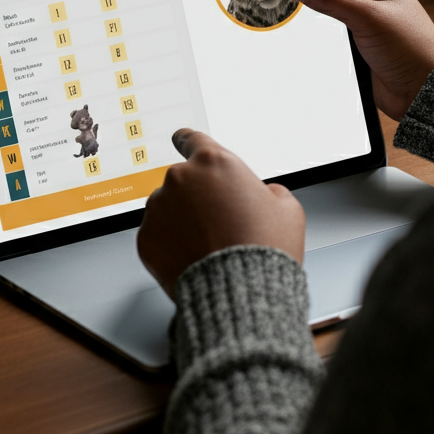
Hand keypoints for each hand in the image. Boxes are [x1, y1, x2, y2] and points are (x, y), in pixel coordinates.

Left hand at [137, 129, 305, 299]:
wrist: (241, 294)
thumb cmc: (265, 250)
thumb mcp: (287, 209)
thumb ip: (269, 190)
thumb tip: (263, 195)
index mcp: (214, 162)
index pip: (191, 139)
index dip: (187, 141)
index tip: (181, 140)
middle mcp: (181, 179)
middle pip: (183, 180)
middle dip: (196, 196)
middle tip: (220, 222)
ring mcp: (159, 209)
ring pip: (168, 208)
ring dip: (182, 220)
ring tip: (209, 245)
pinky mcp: (145, 239)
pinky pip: (157, 235)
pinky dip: (170, 244)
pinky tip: (194, 257)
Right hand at [290, 0, 433, 119]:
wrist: (422, 91)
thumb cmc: (412, 49)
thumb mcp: (368, 17)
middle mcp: (372, 7)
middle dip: (315, 1)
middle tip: (290, 1)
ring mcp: (365, 31)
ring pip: (330, 23)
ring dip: (321, 28)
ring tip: (302, 26)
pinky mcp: (359, 53)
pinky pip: (334, 45)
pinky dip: (325, 47)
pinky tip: (314, 48)